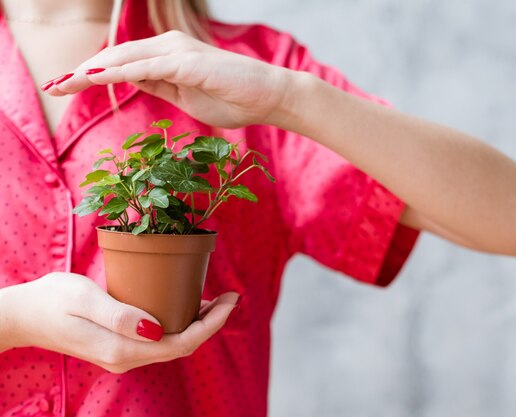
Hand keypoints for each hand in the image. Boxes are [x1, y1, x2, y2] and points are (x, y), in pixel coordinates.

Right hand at [0, 272, 238, 372]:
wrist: (21, 316)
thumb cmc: (51, 301)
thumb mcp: (85, 299)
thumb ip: (121, 315)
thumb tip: (156, 328)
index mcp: (122, 349)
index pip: (182, 343)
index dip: (212, 325)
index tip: (231, 302)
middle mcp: (126, 359)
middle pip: (183, 346)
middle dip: (211, 323)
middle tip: (231, 296)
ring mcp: (122, 356)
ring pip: (173, 344)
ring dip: (197, 324)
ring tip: (215, 298)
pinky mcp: (118, 347)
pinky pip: (159, 340)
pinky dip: (180, 323)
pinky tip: (186, 304)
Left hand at [42, 30, 294, 128]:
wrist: (269, 98)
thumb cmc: (234, 99)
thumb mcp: (186, 96)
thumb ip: (159, 85)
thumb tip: (130, 80)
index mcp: (169, 55)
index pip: (123, 62)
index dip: (93, 73)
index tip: (68, 87)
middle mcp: (170, 47)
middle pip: (116, 56)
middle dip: (83, 71)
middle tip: (53, 86)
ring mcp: (178, 52)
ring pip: (125, 58)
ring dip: (91, 71)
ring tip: (64, 83)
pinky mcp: (188, 63)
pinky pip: (144, 67)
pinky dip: (116, 72)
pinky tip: (94, 79)